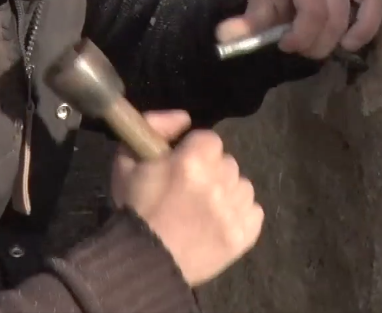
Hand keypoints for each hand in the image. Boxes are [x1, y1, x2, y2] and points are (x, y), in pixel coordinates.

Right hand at [110, 110, 263, 285]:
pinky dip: (239, 216)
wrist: (142, 263)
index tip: (182, 168)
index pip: (209, 140)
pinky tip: (218, 225)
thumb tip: (183, 118)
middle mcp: (221, 180)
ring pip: (242, 187)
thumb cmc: (133, 211)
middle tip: (190, 192)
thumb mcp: (127, 161)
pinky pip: (253, 213)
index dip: (194, 153)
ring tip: (203, 211)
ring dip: (227, 194)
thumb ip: (153, 127)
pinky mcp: (245, 235)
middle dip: (211, 173)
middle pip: (227, 164)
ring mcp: (235, 209)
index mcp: (195, 158)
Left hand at [215, 0, 381, 58]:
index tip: (287, 47)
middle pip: (338, 16)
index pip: (314, 10)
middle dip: (322, 42)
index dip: (302, 37)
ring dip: (358, 32)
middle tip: (307, 52)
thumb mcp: (254, 9)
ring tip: (344, 47)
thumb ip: (242, 26)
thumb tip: (225, 38)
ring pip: (370, 5)